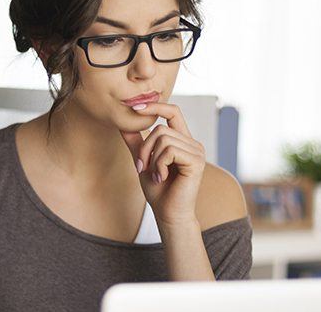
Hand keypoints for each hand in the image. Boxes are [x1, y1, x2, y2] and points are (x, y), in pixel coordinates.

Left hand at [119, 102, 205, 225]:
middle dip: (145, 149)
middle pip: (160, 129)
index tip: (135, 107)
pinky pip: (169, 151)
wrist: (168, 214)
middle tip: (142, 168)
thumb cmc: (158, 190)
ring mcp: (197, 151)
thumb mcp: (143, 161)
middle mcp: (193, 143)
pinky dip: (159, 165)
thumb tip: (123, 122)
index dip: (155, 106)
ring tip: (155, 175)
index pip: (173, 111)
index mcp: (182, 141)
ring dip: (151, 159)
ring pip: (163, 139)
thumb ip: (136, 142)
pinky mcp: (196, 161)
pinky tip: (162, 178)